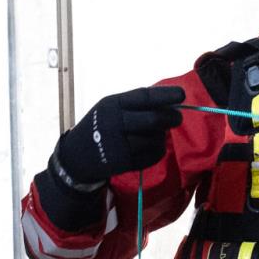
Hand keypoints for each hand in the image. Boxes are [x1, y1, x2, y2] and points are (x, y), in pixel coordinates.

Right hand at [53, 85, 184, 185]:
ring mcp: (119, 144)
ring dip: (161, 136)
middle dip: (171, 117)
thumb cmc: (100, 126)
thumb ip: (136, 105)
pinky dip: (158, 151)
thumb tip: (170, 102)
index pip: (144, 97)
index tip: (182, 95)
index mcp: (112, 104)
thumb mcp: (110, 108)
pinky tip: (151, 147)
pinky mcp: (124, 162)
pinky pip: (153, 155)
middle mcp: (114, 123)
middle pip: (153, 120)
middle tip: (178, 118)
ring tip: (156, 134)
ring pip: (155, 139)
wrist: (76, 156)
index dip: (165, 95)